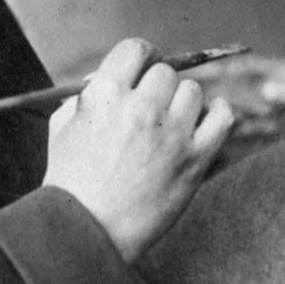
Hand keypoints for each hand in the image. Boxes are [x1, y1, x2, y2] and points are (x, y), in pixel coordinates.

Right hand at [43, 39, 234, 262]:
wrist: (88, 234)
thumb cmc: (71, 182)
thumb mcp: (62, 128)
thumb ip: (84, 96)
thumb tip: (105, 76)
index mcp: (104, 94)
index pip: (136, 49)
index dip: (143, 57)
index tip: (145, 69)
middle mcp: (140, 107)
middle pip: (166, 72)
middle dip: (159, 88)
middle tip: (153, 108)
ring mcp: (170, 133)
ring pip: (193, 92)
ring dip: (183, 104)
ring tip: (171, 125)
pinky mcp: (194, 159)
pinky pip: (222, 117)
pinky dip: (217, 113)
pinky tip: (208, 117)